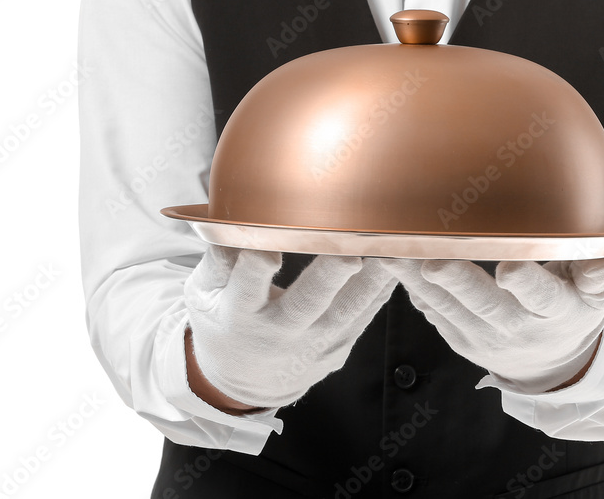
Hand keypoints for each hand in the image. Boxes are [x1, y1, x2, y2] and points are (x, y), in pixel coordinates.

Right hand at [185, 247, 396, 408]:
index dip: (255, 269)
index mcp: (238, 316)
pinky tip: (400, 263)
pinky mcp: (338, 346)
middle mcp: (279, 333)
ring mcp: (313, 344)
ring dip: (372, 281)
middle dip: (329, 278)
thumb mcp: (203, 295)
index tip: (268, 250)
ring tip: (392, 248)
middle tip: (350, 253)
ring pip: (347, 312)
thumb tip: (231, 222)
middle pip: (306, 305)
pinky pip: (364, 317)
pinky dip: (383, 290)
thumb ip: (217, 259)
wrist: (246, 380)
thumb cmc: (223, 321)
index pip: (246, 289)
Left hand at [380, 257, 603, 393]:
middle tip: (431, 259)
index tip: (508, 267)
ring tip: (391, 249)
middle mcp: (516, 327)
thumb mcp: (597, 294)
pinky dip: (411, 289)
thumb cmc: (572, 309)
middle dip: (456, 281)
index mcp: (555, 310)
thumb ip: (598, 269)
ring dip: (416, 279)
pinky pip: (432, 313)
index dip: (526, 283)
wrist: (551, 365)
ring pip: (447, 307)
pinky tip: (390, 263)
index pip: (542, 296)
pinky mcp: (458, 339)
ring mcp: (483, 337)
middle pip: (484, 304)